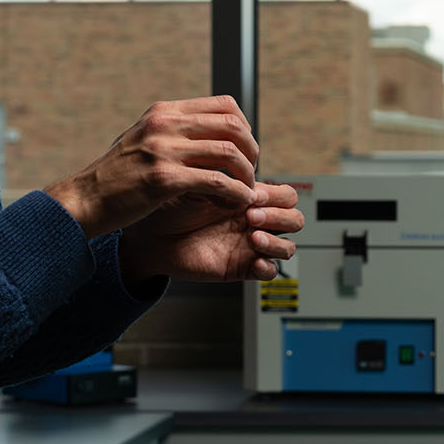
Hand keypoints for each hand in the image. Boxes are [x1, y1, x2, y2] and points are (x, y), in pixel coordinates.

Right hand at [44, 97, 260, 238]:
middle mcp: (165, 124)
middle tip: (252, 170)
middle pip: (233, 125)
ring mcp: (163, 150)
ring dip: (247, 174)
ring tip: (248, 189)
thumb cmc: (117, 176)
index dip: (245, 127)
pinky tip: (240, 201)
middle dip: (251, 150)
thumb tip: (211, 130)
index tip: (246, 148)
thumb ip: (174, 131)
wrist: (85, 200)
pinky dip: (236, 192)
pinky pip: (217, 182)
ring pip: (229, 152)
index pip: (224, 105)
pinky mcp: (164, 178)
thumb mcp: (144, 139)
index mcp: (163, 112)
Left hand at [119, 181, 303, 284]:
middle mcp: (252, 220)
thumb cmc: (169, 207)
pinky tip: (253, 259)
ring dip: (276, 240)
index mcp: (247, 198)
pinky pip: (270, 271)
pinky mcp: (241, 267)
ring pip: (289, 245)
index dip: (275, 193)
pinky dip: (268, 266)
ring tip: (252, 236)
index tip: (251, 191)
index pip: (285, 194)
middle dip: (278, 215)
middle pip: (294, 217)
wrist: (149, 235)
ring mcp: (249, 245)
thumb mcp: (195, 184)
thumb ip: (220, 178)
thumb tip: (243, 172)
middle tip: (251, 214)